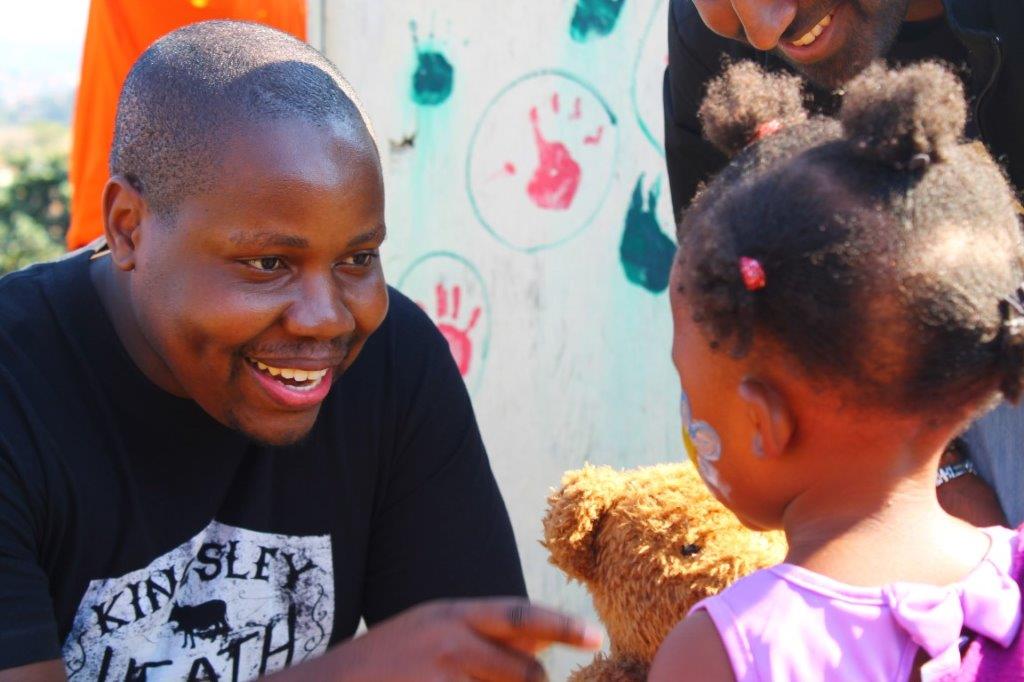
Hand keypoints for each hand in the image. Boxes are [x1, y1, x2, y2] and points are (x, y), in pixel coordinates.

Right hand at [311, 598, 601, 681]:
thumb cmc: (383, 664)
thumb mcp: (430, 631)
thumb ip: (481, 636)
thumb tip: (539, 643)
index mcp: (450, 613)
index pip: (521, 616)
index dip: (562, 625)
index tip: (595, 635)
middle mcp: (448, 639)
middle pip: (524, 669)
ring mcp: (439, 674)